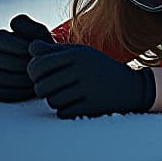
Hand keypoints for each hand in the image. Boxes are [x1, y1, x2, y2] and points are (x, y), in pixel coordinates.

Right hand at [0, 14, 53, 101]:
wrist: (28, 62)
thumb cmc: (36, 45)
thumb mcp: (38, 33)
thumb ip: (34, 29)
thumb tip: (26, 42)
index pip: (22, 48)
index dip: (37, 51)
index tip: (42, 51)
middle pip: (18, 66)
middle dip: (35, 67)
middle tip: (46, 67)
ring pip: (14, 81)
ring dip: (32, 80)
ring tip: (41, 75)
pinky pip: (9, 94)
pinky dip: (24, 92)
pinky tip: (32, 85)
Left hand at [27, 42, 155, 119]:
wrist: (131, 86)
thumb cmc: (99, 67)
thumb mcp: (79, 53)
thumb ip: (53, 51)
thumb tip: (30, 48)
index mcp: (76, 54)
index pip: (37, 65)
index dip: (34, 73)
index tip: (42, 75)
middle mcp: (82, 69)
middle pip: (41, 86)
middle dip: (44, 89)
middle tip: (54, 87)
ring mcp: (88, 88)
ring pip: (52, 101)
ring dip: (56, 101)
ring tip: (67, 95)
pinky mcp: (92, 106)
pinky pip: (63, 113)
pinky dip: (66, 111)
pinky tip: (76, 104)